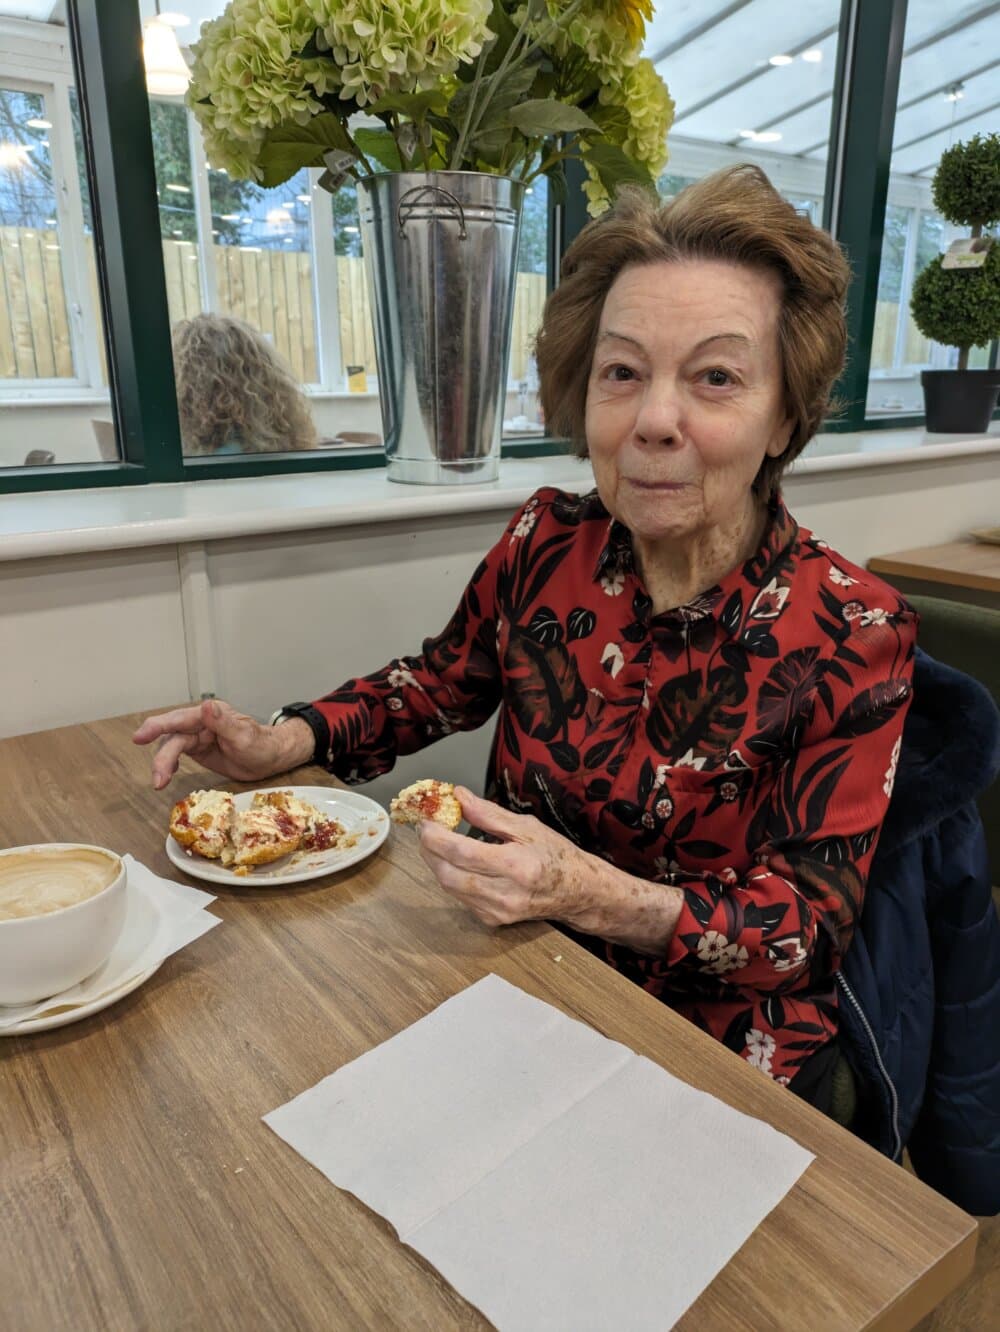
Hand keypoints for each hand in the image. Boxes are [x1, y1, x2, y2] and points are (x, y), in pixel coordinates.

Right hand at [132, 700, 313, 789]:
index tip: (140, 736)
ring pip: (172, 747)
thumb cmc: (261, 744)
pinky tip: (167, 774)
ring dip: (163, 764)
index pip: (180, 719)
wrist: (270, 758)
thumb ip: (224, 723)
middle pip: (172, 736)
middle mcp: (200, 723)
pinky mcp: (197, 749)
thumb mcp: (245, 735)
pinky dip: (169, 763)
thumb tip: (205, 706)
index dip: (158, 726)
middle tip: (157, 777)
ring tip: (160, 782)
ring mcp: (197, 736)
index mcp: (211, 714)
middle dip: (161, 756)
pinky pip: (176, 754)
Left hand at [416, 788, 682, 952]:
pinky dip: (452, 877)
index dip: (435, 836)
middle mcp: (504, 893)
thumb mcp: (526, 826)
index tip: (426, 819)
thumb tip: (458, 797)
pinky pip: (461, 898)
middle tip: (427, 829)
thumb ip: (488, 813)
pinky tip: (458, 862)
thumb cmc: (556, 855)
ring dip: (437, 863)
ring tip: (438, 842)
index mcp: (515, 865)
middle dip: (430, 851)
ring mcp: (497, 911)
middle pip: (448, 875)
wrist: (578, 892)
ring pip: (450, 888)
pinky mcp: (493, 920)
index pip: (460, 852)